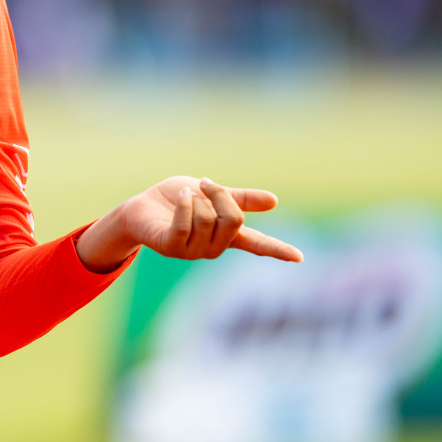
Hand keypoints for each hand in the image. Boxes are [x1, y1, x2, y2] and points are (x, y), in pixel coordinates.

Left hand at [76, 176, 302, 272]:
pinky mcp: (171, 248)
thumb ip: (239, 198)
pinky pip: (185, 224)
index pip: (257, 243)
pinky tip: (180, 198)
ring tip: (182, 196)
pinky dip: (183, 205)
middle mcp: (213, 247)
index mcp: (226, 234)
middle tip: (204, 184)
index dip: (278, 249)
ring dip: (195, 198)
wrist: (140, 206)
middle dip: (219, 195)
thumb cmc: (175, 200)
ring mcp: (192, 251)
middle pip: (233, 219)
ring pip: (208, 218)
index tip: (300, 257)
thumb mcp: (211, 193)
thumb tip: (275, 201)